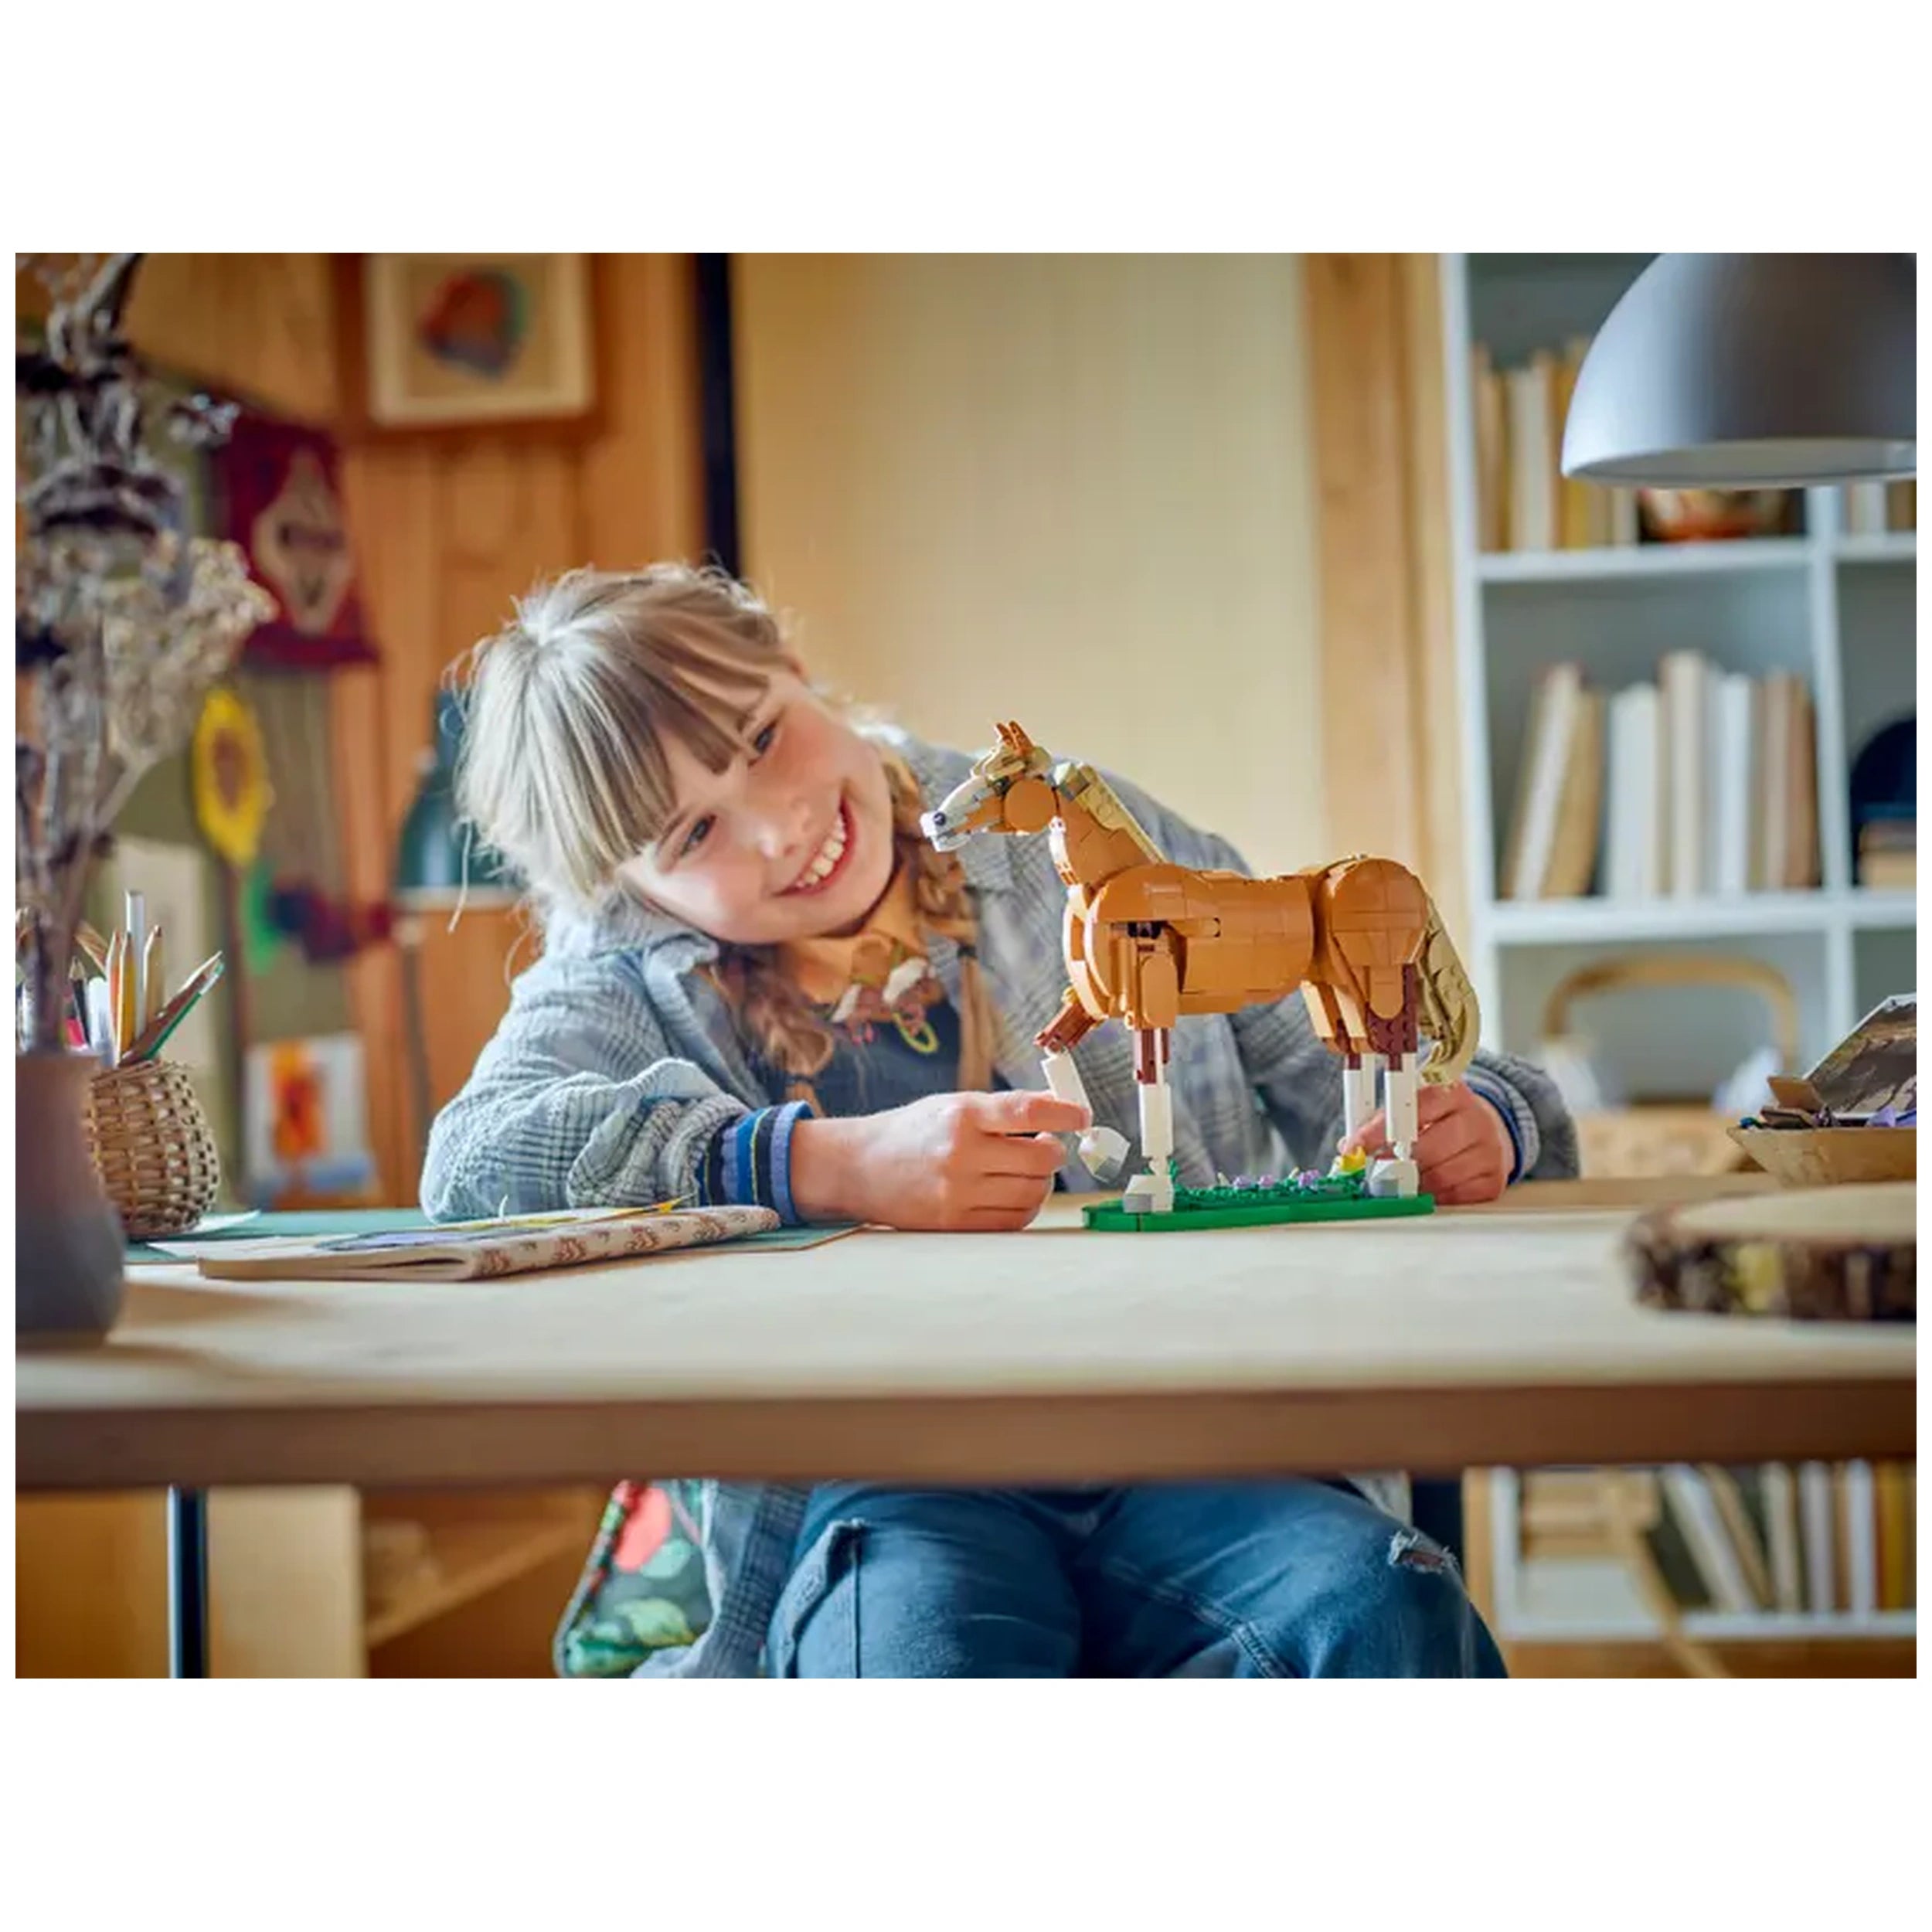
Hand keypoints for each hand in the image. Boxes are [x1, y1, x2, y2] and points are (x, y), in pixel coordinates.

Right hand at [791, 1090, 1092, 1230]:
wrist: (859, 1167)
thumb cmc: (913, 1132)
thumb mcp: (953, 1105)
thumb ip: (1004, 1109)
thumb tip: (1061, 1109)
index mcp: (961, 1114)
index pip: (1028, 1111)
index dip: (1065, 1113)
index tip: (1081, 1116)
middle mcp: (960, 1153)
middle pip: (1039, 1159)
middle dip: (1054, 1153)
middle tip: (1048, 1146)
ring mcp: (957, 1193)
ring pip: (1032, 1193)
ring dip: (1041, 1182)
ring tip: (1028, 1170)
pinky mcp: (954, 1224)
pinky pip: (1013, 1221)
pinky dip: (1025, 1208)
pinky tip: (1015, 1193)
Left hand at [1340, 1081, 1513, 1205]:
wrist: (1484, 1130)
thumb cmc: (1438, 1120)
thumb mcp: (1412, 1108)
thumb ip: (1380, 1122)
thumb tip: (1347, 1148)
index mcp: (1451, 1092)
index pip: (1415, 1107)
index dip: (1381, 1129)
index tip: (1357, 1146)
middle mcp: (1475, 1118)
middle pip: (1429, 1148)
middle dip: (1396, 1165)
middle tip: (1376, 1173)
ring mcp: (1490, 1149)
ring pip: (1442, 1177)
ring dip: (1414, 1185)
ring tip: (1401, 1182)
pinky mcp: (1496, 1178)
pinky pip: (1459, 1196)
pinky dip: (1436, 1197)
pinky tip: (1428, 1189)